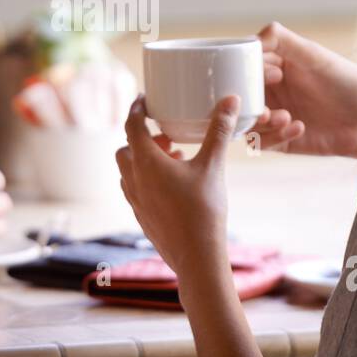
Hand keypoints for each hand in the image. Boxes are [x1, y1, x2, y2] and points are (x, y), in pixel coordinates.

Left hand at [115, 93, 237, 284]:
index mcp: (145, 161)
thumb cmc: (203, 210)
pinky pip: (135, 190)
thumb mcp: (213, 165)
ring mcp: (135, 200)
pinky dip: (147, 180)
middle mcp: (133, 179)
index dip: (136, 108)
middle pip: (126, 148)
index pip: (131, 125)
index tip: (144, 100)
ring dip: (145, 160)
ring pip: (128, 171)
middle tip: (169, 139)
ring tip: (175, 162)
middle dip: (144, 139)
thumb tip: (230, 100)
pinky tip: (173, 187)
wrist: (197, 256)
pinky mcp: (141, 217)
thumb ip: (219, 131)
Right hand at [253, 21, 356, 158]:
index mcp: (272, 67)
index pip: (243, 70)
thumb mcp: (312, 54)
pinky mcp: (281, 141)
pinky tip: (298, 127)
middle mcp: (270, 92)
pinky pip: (262, 143)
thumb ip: (280, 39)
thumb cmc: (345, 80)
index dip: (249, 74)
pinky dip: (275, 137)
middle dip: (248, 105)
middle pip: (239, 99)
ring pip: (245, 123)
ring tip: (285, 117)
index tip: (275, 76)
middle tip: (265, 109)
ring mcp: (274, 117)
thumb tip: (250, 40)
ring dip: (261, 123)